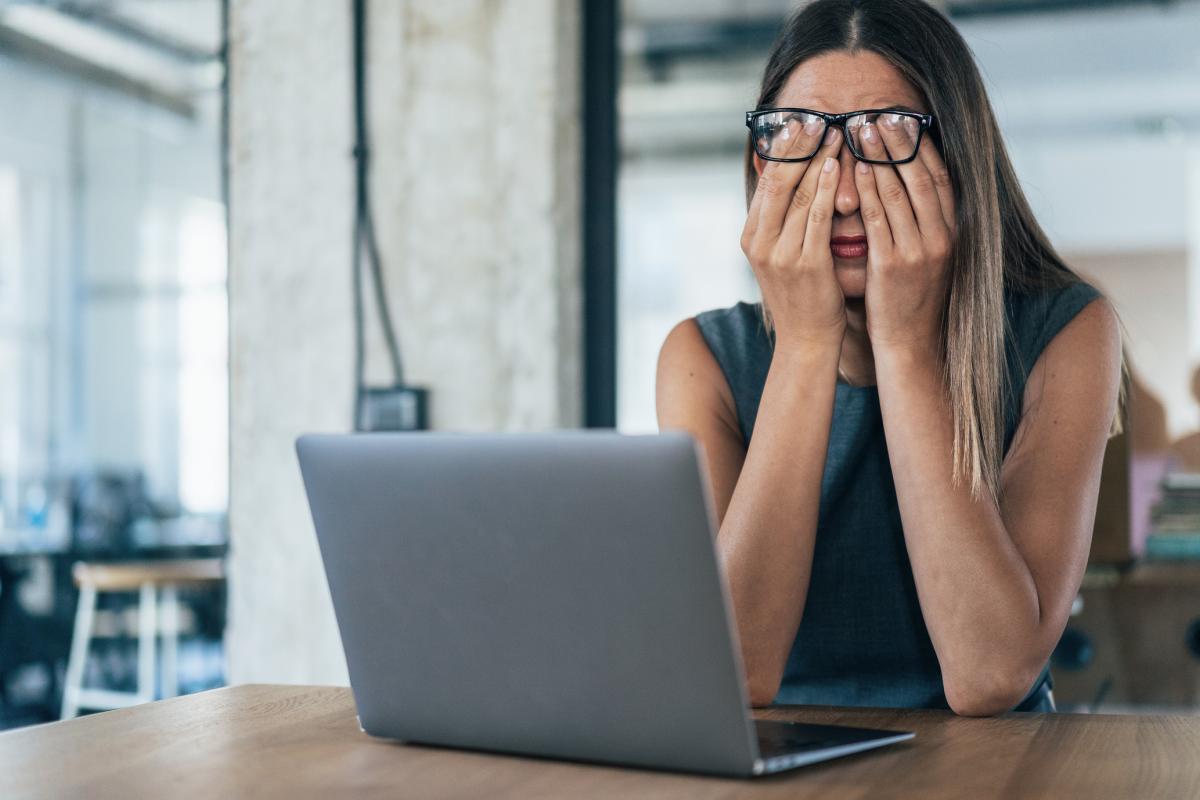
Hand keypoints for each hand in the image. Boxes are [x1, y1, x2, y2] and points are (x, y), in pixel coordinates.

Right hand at [740, 123, 845, 351]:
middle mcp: (760, 242)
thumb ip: (782, 220)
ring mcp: (781, 254)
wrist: (806, 340)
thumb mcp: (781, 254)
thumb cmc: (801, 295)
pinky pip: (817, 217)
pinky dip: (827, 188)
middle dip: (799, 146)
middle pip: (778, 181)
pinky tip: (838, 166)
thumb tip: (789, 180)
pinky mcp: (806, 263)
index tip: (799, 122)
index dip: (782, 149)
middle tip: (817, 116)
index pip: (766, 182)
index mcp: (751, 236)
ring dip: (819, 159)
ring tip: (836, 132)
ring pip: (799, 194)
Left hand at [852, 114, 955, 354]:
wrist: (910, 343)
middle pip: (920, 176)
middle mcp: (941, 236)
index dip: (921, 145)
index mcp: (951, 231)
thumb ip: (922, 222)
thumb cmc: (910, 298)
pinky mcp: (894, 265)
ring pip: (899, 192)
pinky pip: (880, 219)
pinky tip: (857, 168)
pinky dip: (869, 190)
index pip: (939, 177)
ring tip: (861, 129)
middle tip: (878, 113)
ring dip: (879, 156)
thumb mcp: (926, 256)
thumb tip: (909, 186)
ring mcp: (919, 250)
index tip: (904, 119)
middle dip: (898, 142)